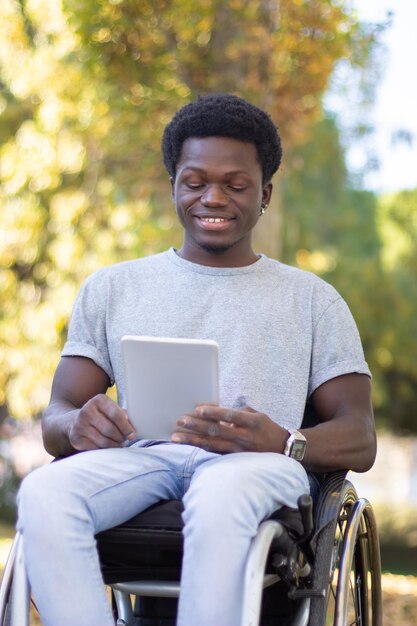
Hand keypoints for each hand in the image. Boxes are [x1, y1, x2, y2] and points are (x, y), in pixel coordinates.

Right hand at [68, 394, 135, 450]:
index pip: (116, 415)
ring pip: (103, 441)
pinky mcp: (75, 438)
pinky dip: (104, 450)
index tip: (132, 435)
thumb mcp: (111, 410)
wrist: (75, 422)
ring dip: (114, 445)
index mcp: (99, 400)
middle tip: (124, 440)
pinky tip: (107, 448)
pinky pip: (95, 448)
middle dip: (120, 437)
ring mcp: (79, 425)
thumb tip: (132, 430)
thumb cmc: (101, 416)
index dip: (126, 427)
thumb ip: (124, 417)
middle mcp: (87, 410)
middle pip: (110, 429)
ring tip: (118, 444)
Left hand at [171, 404, 287, 453]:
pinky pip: (214, 454)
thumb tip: (214, 410)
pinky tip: (187, 447)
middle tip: (180, 421)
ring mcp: (238, 450)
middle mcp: (244, 437)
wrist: (282, 450)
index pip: (231, 416)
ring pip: (212, 445)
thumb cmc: (266, 428)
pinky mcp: (234, 460)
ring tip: (176, 437)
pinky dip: (199, 449)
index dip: (214, 412)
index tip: (198, 409)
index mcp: (251, 422)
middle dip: (197, 426)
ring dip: (192, 440)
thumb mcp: (256, 415)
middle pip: (217, 431)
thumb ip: (236, 412)